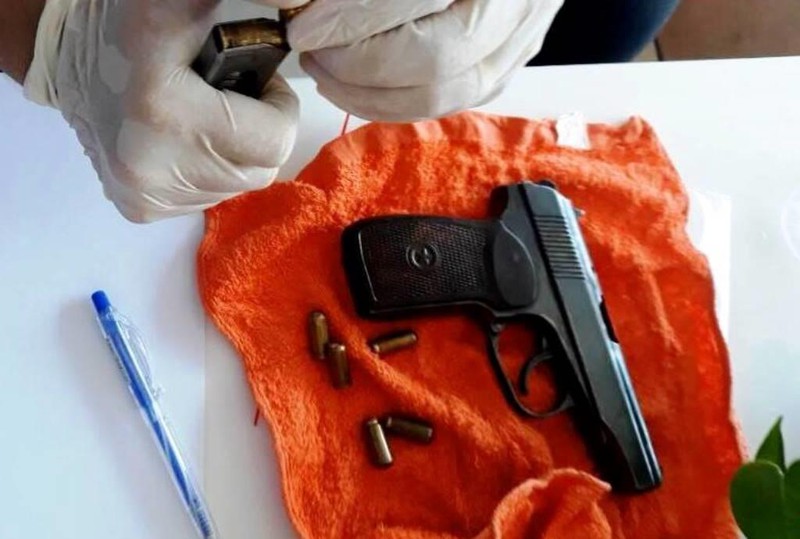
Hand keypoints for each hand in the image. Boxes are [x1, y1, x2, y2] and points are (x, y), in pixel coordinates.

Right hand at [23, 0, 299, 222]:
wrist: (67, 54)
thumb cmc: (134, 25)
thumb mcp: (185, 2)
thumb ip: (250, 5)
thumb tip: (298, 10)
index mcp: (167, 114)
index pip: (276, 143)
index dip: (278, 109)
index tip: (259, 82)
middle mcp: (152, 166)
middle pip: (260, 170)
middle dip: (258, 133)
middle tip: (232, 98)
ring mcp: (144, 194)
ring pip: (235, 187)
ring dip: (233, 153)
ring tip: (205, 115)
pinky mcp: (139, 207)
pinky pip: (207, 199)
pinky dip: (207, 171)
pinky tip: (185, 140)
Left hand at [286, 0, 564, 121]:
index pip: (419, 0)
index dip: (351, 20)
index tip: (302, 24)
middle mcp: (517, 2)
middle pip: (434, 62)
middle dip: (356, 66)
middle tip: (310, 49)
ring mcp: (520, 38)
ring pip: (443, 95)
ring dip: (370, 94)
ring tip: (325, 67)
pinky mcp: (509, 61)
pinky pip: (452, 100)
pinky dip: (396, 100)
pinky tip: (358, 83)